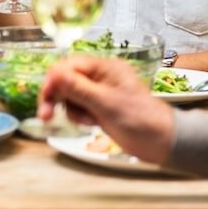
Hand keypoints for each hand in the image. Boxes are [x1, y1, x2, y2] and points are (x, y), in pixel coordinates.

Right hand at [38, 56, 174, 163]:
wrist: (162, 142)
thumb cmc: (140, 119)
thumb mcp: (105, 103)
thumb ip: (78, 88)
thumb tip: (54, 74)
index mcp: (104, 67)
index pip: (69, 66)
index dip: (54, 80)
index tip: (45, 97)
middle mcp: (100, 76)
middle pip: (66, 80)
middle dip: (56, 96)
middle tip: (46, 115)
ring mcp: (99, 92)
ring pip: (70, 95)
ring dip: (72, 109)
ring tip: (88, 122)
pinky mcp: (99, 106)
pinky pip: (78, 106)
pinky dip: (79, 116)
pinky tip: (93, 123)